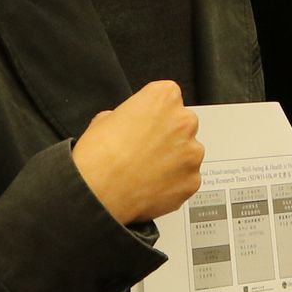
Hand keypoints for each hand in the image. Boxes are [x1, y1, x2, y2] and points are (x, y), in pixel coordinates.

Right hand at [71, 80, 202, 226]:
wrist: (99, 194)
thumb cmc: (99, 156)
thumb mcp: (104, 118)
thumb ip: (128, 115)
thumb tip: (129, 124)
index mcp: (164, 97)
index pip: (169, 98)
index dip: (154, 113)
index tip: (146, 124)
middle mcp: (184, 121)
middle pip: (182, 124)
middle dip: (168, 136)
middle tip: (145, 151)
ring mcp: (192, 153)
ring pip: (187, 153)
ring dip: (173, 161)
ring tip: (146, 172)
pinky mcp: (193, 181)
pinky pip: (187, 179)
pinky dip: (174, 184)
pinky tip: (152, 187)